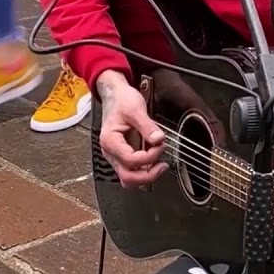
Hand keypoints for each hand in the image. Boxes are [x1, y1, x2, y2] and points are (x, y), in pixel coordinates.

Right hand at [97, 70, 166, 186]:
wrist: (115, 95)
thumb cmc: (121, 100)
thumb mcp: (135, 109)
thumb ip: (147, 125)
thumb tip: (158, 139)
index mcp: (110, 141)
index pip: (130, 160)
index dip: (149, 156)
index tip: (160, 145)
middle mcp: (111, 152)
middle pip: (127, 177)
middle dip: (148, 175)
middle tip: (163, 166)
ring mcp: (116, 156)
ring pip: (129, 178)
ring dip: (146, 175)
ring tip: (160, 165)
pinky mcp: (122, 156)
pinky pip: (132, 171)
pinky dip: (144, 170)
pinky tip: (154, 160)